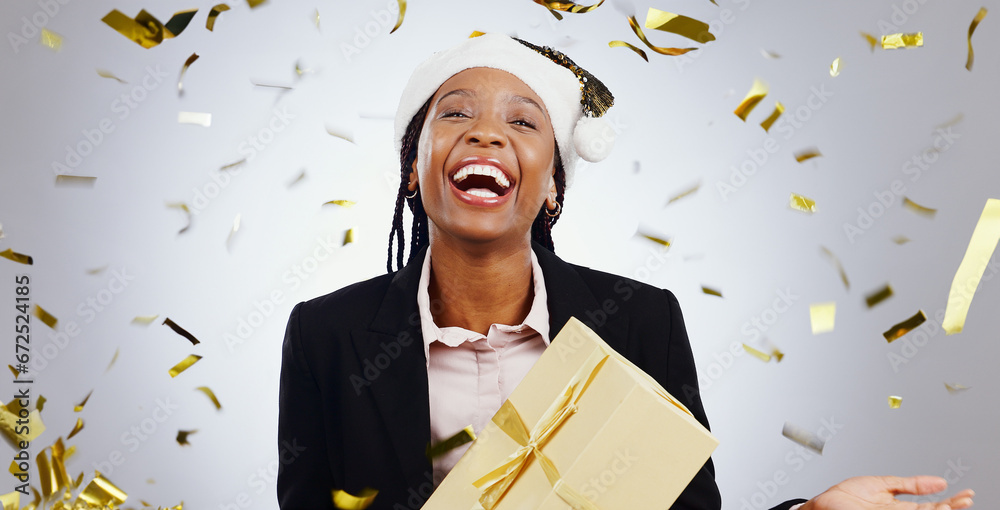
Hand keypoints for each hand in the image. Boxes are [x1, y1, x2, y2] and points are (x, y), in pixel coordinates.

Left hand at [800, 476, 973, 509]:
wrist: (820, 506)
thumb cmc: (844, 497)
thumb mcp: (881, 485)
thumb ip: (910, 484)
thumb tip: (939, 482)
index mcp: (898, 507)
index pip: (930, 507)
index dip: (949, 502)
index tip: (965, 495)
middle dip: (948, 508)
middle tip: (964, 501)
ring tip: (949, 506)